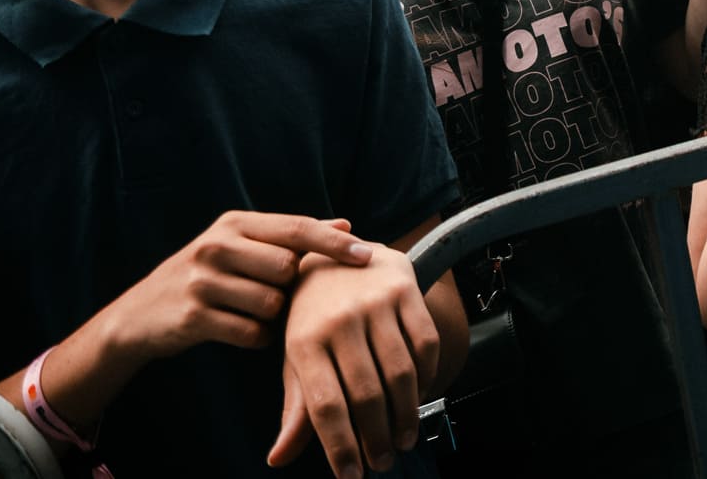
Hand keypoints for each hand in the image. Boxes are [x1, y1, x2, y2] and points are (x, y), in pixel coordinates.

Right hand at [101, 213, 369, 365]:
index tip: (367, 255)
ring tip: (248, 311)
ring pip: (272, 304)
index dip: (334, 243)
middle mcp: (216, 245)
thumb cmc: (206, 277)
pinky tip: (237, 330)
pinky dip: (255, 338)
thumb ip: (292, 237)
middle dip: (289, 288)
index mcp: (234, 223)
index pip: (297, 229)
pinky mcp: (192, 317)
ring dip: (272, 316)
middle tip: (271, 293)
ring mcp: (201, 281)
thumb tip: (346, 225)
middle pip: (288, 269)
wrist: (138, 316)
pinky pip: (252, 333)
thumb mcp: (242, 246)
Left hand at [269, 244, 439, 477]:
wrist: (332, 250)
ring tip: (403, 440)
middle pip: (366, 394)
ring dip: (406, 415)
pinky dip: (427, 377)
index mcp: (303, 341)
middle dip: (377, 438)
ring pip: (401, 372)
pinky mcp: (405, 288)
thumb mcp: (295, 358)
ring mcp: (375, 302)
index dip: (340, 447)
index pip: (325, 406)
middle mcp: (339, 320)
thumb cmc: (310, 315)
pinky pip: (425, 342)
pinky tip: (420, 397)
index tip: (352, 476)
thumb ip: (295, 408)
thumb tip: (279, 458)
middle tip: (382, 462)